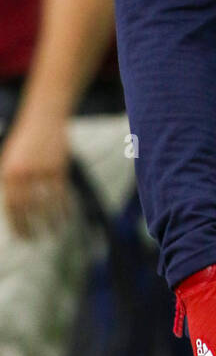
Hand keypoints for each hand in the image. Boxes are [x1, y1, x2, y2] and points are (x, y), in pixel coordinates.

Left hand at [0, 111, 71, 237]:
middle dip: (31, 228)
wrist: (44, 115)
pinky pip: (61, 194)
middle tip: (35, 240)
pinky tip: (66, 217)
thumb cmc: (27, 139)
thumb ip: (10, 181)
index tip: (23, 238)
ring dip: (50, 222)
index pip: (11, 208)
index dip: (17, 226)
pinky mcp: (58, 167)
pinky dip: (65, 208)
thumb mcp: (11, 158)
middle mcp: (23, 174)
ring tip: (54, 233)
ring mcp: (42, 170)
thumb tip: (13, 208)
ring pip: (46, 204)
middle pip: (27, 209)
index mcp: (8, 173)